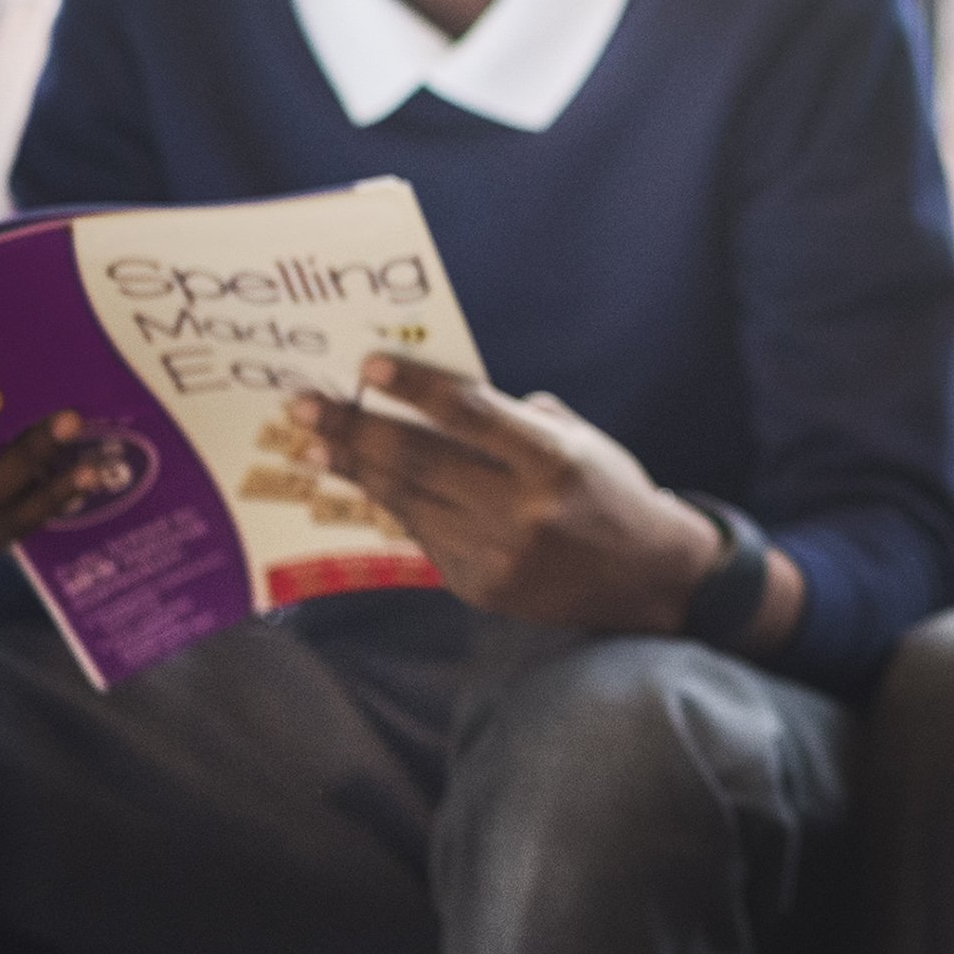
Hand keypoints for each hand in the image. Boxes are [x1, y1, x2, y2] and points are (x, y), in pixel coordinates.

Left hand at [294, 358, 725, 633]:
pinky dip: (391, 506)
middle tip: (305, 404)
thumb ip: (511, 418)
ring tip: (317, 443)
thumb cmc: (609, 493)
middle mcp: (520, 510)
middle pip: (420, 460)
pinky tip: (363, 483)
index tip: (365, 365)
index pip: (469, 414)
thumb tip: (434, 397)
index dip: (414, 388)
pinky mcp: (478, 587)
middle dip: (355, 428)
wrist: (648, 581)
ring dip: (356, 469)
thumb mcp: (577, 441)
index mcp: (551, 460)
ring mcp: (495, 555)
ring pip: (408, 501)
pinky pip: (421, 536)